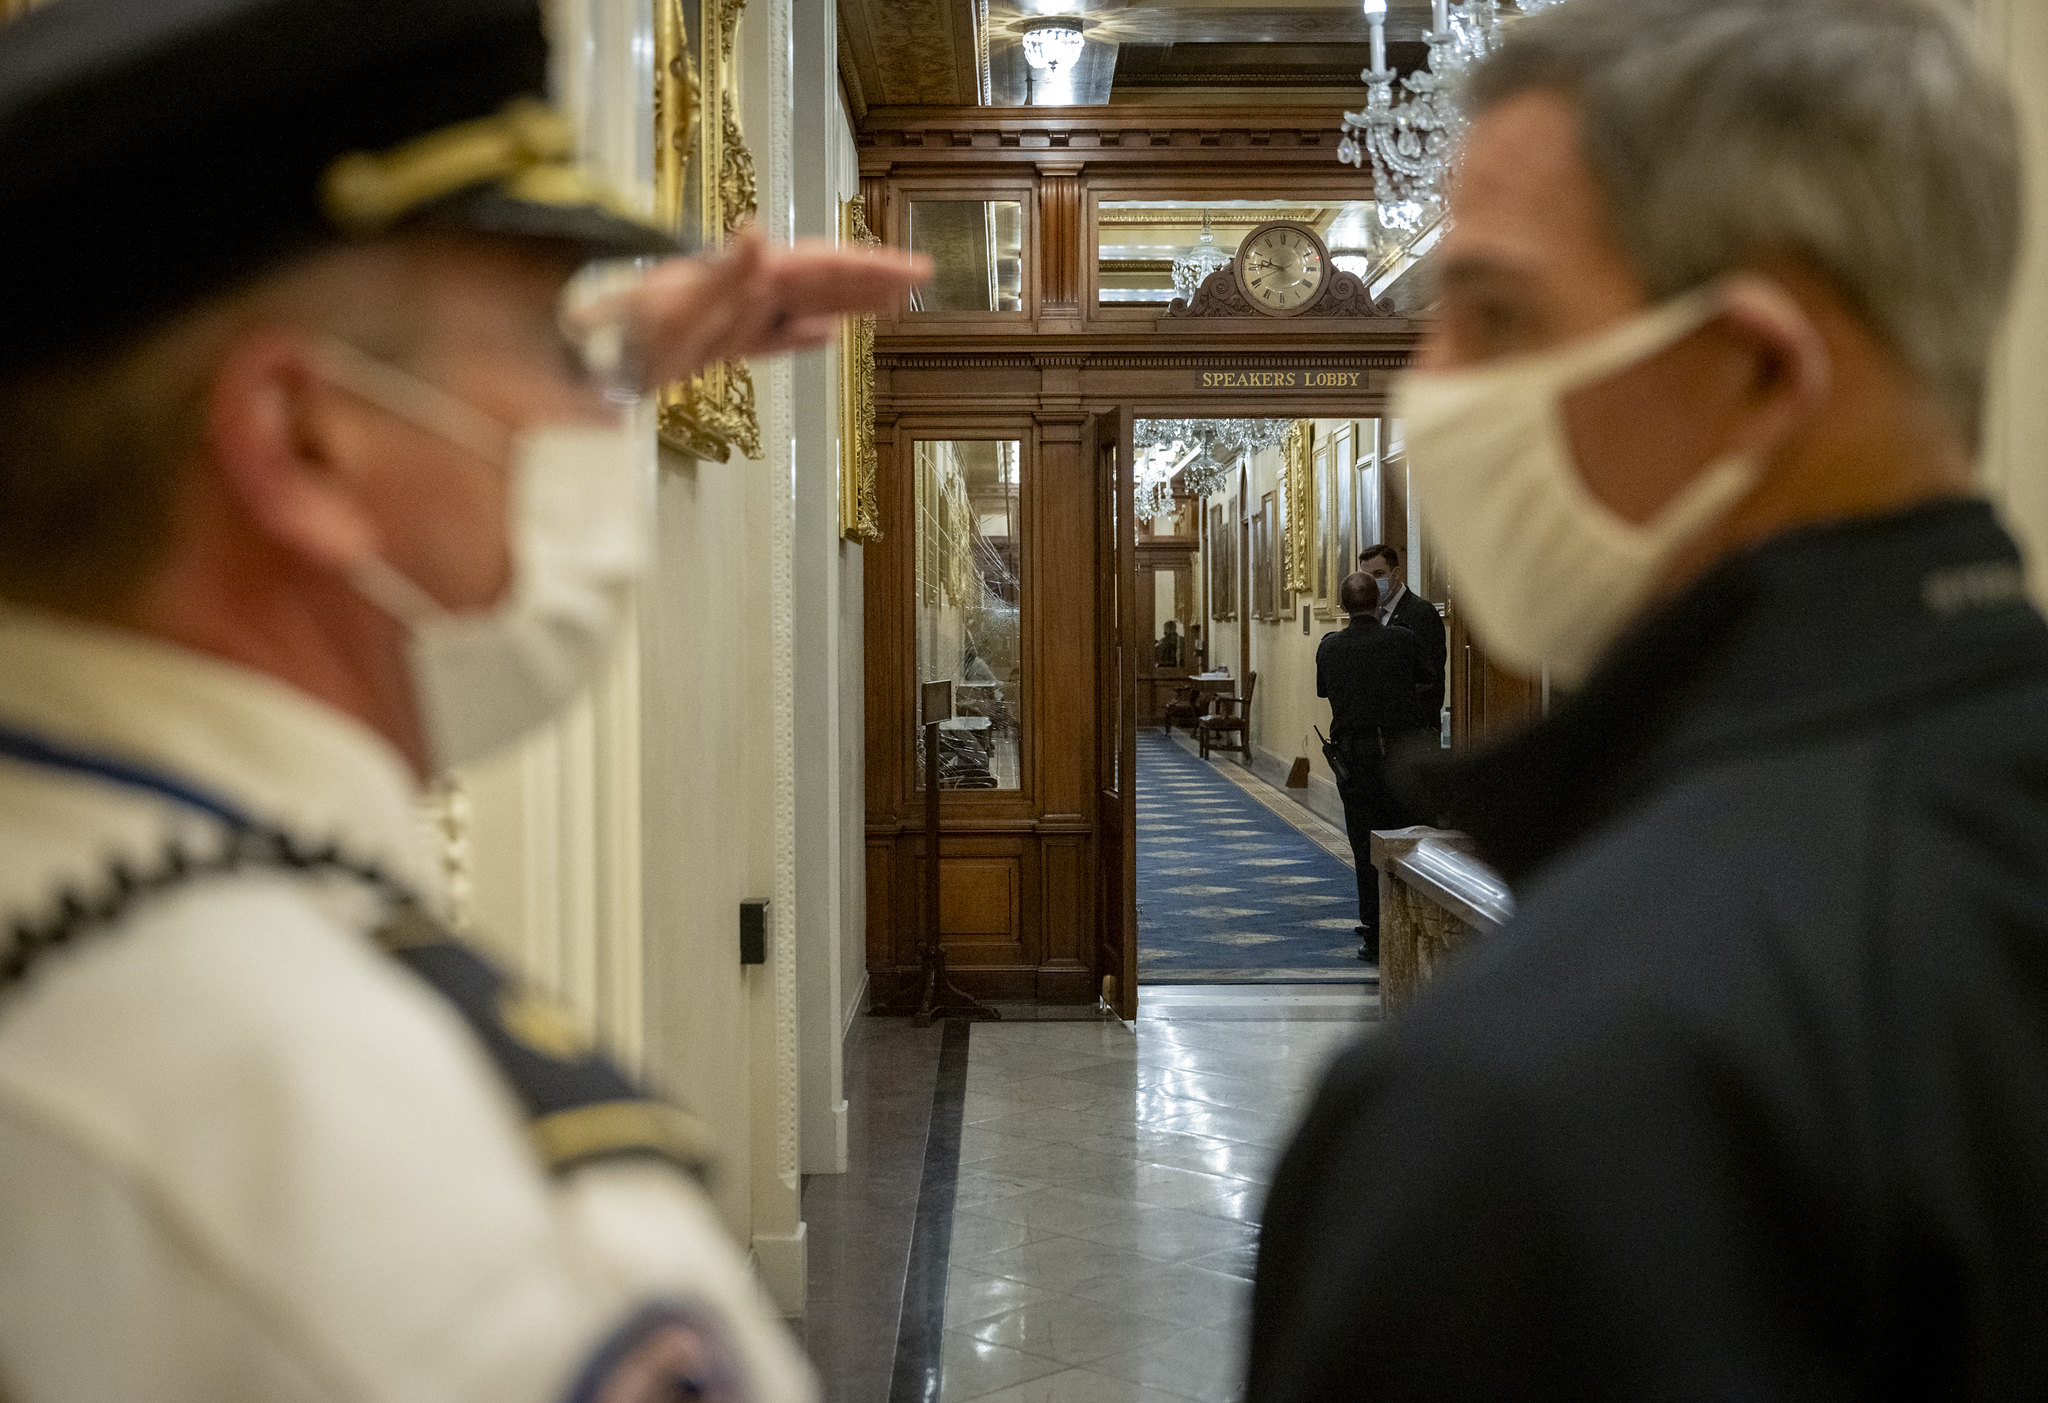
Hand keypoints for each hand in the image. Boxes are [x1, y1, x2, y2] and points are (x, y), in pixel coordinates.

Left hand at [616, 224, 930, 387]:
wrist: (584, 358)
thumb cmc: (624, 331)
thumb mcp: (675, 303)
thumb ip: (722, 272)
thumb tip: (758, 232)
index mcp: (745, 279)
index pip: (821, 268)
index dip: (868, 268)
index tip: (909, 270)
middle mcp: (745, 292)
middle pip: (820, 281)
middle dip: (870, 279)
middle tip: (919, 276)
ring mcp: (734, 318)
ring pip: (805, 306)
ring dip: (847, 302)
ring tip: (886, 302)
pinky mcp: (719, 345)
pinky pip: (774, 339)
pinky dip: (803, 337)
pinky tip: (821, 338)